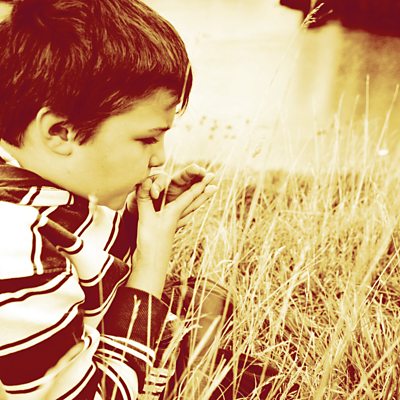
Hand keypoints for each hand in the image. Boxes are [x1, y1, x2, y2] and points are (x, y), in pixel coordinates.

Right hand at [126, 171, 217, 297]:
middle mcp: (176, 218)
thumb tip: (145, 181)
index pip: (190, 196)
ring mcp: (171, 226)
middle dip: (203, 192)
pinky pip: (178, 217)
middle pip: (193, 203)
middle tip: (215, 183)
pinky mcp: (164, 232)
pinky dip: (183, 212)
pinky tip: (184, 215)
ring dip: (196, 201)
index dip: (200, 185)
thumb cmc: (150, 243)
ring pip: (187, 210)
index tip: (211, 176)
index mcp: (174, 213)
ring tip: (204, 195)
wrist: (149, 267)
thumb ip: (145, 200)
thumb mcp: (146, 219)